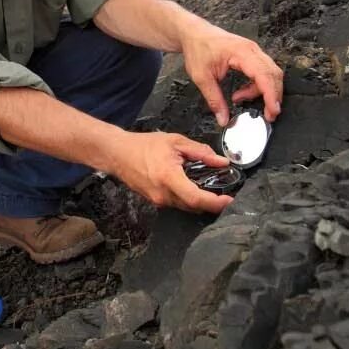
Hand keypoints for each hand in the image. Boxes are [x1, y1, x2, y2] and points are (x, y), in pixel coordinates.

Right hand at [109, 131, 234, 213]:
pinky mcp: (156, 202)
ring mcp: (158, 201)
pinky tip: (192, 185)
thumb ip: (201, 152)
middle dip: (212, 203)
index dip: (215, 203)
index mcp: (169, 178)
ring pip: (186, 207)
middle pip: (194, 206)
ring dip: (200, 200)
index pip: (196, 198)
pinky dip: (188, 197)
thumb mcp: (175, 142)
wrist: (117, 154)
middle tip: (227, 193)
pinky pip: (177, 203)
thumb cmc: (144, 145)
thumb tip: (222, 162)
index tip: (230, 201)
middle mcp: (163, 195)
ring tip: (211, 187)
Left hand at [180, 24, 283, 126]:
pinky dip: (258, 85)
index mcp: (241, 53)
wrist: (194, 33)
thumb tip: (222, 118)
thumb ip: (214, 99)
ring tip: (242, 99)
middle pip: (273, 74)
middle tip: (268, 115)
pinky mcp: (252, 55)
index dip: (271, 95)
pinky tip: (243, 92)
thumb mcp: (202, 77)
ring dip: (265, 91)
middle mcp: (252, 50)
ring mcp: (254, 51)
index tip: (273, 111)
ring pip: (270, 73)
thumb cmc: (198, 48)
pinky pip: (263, 71)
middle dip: (273, 96)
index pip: (264, 75)